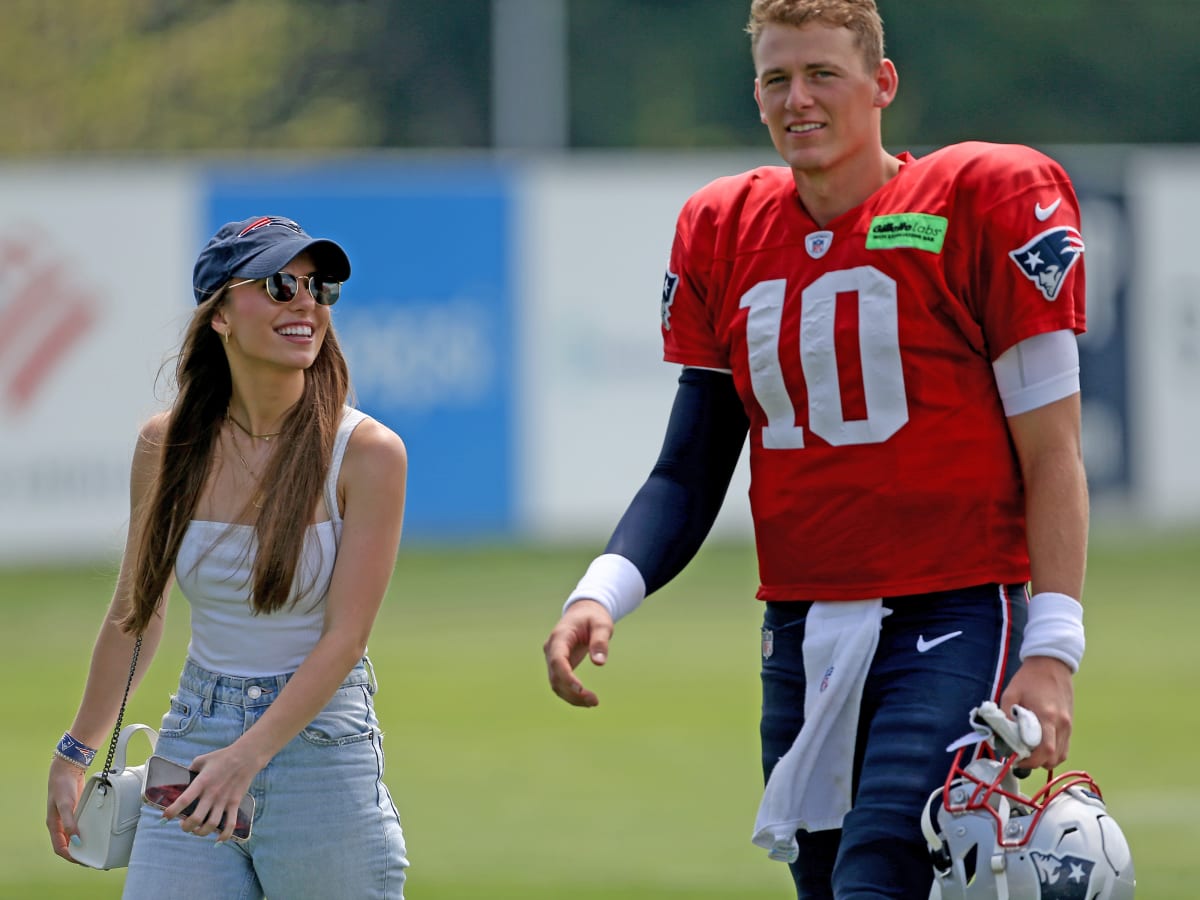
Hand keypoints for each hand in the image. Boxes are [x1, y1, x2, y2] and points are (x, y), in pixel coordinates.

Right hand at [46, 757, 86, 862]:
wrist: (67, 770)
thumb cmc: (63, 787)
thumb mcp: (66, 805)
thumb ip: (70, 822)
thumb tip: (76, 840)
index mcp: (54, 826)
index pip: (60, 848)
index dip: (69, 856)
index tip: (82, 861)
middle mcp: (60, 825)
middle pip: (67, 845)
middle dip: (77, 854)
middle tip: (92, 860)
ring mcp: (68, 819)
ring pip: (74, 837)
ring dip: (83, 845)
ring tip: (96, 850)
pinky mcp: (76, 812)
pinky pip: (81, 827)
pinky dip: (87, 833)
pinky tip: (97, 834)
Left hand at [162, 746, 257, 842]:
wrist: (246, 756)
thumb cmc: (222, 757)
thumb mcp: (201, 760)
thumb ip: (190, 770)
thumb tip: (181, 779)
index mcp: (201, 782)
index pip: (184, 800)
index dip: (172, 811)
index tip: (165, 817)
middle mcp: (212, 794)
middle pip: (196, 819)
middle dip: (186, 827)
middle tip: (183, 824)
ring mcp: (224, 800)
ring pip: (211, 825)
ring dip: (201, 832)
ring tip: (196, 830)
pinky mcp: (235, 803)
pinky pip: (230, 824)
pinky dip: (224, 835)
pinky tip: (218, 839)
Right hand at [543, 599, 613, 706]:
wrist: (583, 612)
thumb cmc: (593, 617)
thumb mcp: (602, 624)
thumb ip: (600, 641)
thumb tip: (599, 663)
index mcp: (560, 636)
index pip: (558, 659)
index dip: (566, 676)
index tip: (580, 688)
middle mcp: (552, 649)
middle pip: (555, 676)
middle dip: (572, 692)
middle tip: (594, 701)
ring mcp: (553, 658)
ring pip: (556, 684)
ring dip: (572, 697)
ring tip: (593, 702)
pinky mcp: (558, 665)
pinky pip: (560, 683)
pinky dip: (571, 694)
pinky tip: (586, 700)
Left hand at [999, 655, 1073, 769]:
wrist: (1051, 664)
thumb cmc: (1028, 679)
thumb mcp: (1010, 694)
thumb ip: (1006, 716)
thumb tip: (1002, 738)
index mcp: (1047, 716)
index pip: (1044, 750)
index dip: (1030, 761)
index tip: (1016, 760)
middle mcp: (1062, 724)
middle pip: (1054, 758)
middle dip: (1036, 763)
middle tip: (1021, 758)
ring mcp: (1069, 725)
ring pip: (1061, 756)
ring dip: (1045, 760)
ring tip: (1030, 753)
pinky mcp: (1071, 724)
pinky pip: (1064, 747)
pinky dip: (1053, 753)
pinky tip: (1040, 747)